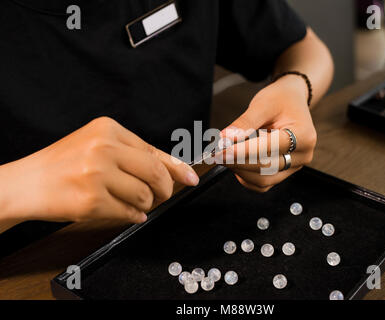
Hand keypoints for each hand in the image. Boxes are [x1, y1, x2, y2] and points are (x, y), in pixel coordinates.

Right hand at [0, 117, 198, 225]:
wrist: (26, 182)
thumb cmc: (63, 164)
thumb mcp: (97, 146)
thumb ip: (134, 155)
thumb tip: (175, 171)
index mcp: (107, 129)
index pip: (153, 151)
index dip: (177, 168)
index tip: (191, 178)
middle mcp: (103, 148)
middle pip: (155, 173)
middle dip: (164, 189)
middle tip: (161, 196)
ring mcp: (96, 174)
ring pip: (145, 196)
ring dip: (145, 204)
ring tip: (130, 201)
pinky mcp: (91, 201)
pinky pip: (129, 213)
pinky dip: (132, 216)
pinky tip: (124, 211)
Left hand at [220, 75, 316, 191]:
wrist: (292, 102)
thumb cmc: (280, 100)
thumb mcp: (263, 104)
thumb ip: (245, 123)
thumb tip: (225, 139)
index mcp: (303, 136)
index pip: (270, 148)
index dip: (244, 151)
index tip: (222, 150)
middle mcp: (303, 155)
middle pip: (266, 167)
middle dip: (238, 161)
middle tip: (215, 154)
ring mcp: (294, 167)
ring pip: (263, 179)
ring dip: (239, 170)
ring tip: (224, 156)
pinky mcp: (283, 173)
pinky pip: (262, 183)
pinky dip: (245, 176)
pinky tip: (235, 162)